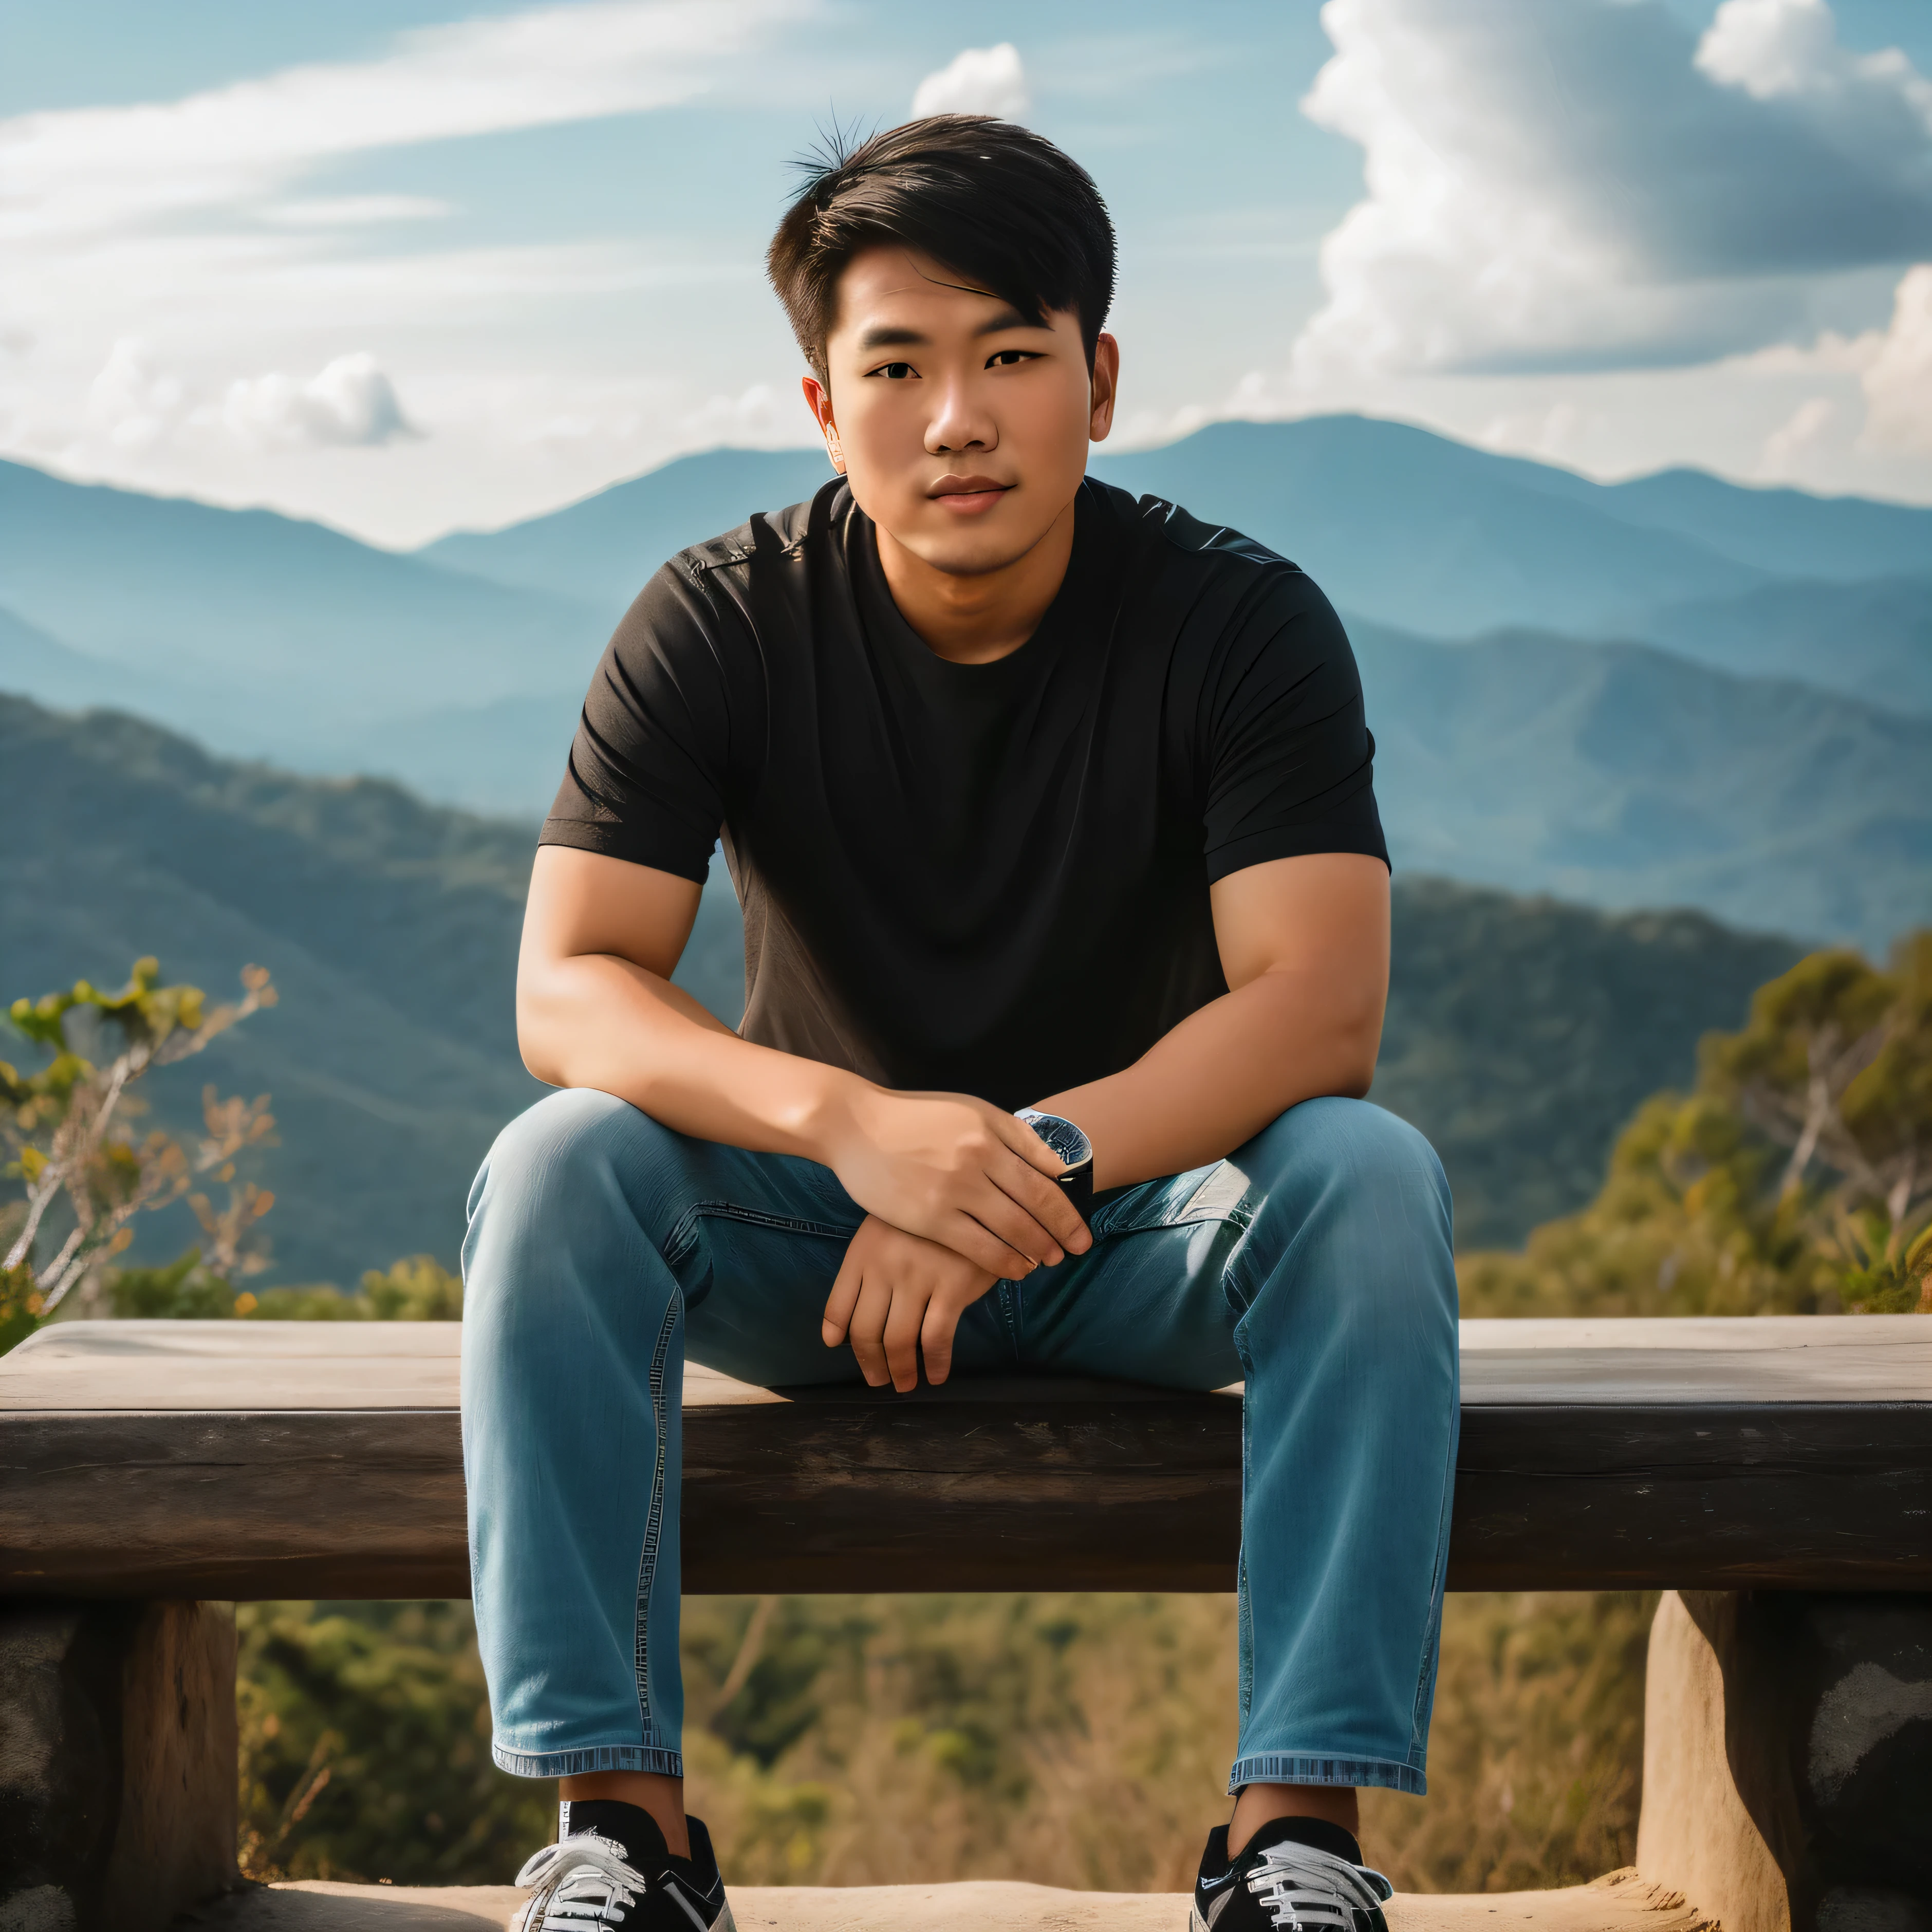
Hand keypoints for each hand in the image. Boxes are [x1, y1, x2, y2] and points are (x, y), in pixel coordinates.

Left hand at [822, 1215, 1000, 1390]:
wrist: (978, 1197)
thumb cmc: (928, 1217)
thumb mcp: (886, 1231)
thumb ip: (862, 1271)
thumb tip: (835, 1335)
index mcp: (863, 1252)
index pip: (838, 1305)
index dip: (839, 1335)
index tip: (843, 1350)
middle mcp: (884, 1266)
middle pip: (866, 1331)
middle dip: (871, 1363)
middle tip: (878, 1380)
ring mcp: (917, 1278)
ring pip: (899, 1341)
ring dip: (900, 1371)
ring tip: (905, 1384)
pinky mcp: (951, 1288)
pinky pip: (936, 1339)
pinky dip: (934, 1364)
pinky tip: (935, 1376)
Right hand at [825, 1089, 1090, 1278]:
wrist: (855, 1125)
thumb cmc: (915, 1117)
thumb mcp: (970, 1111)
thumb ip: (1015, 1136)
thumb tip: (1056, 1166)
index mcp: (989, 1133)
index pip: (1044, 1179)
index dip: (1067, 1210)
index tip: (1080, 1231)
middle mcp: (977, 1160)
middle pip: (1034, 1207)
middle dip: (1060, 1235)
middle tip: (1075, 1253)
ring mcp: (953, 1190)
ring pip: (1011, 1230)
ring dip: (1036, 1251)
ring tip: (1046, 1263)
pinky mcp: (929, 1217)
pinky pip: (979, 1248)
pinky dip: (1004, 1262)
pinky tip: (1015, 1269)